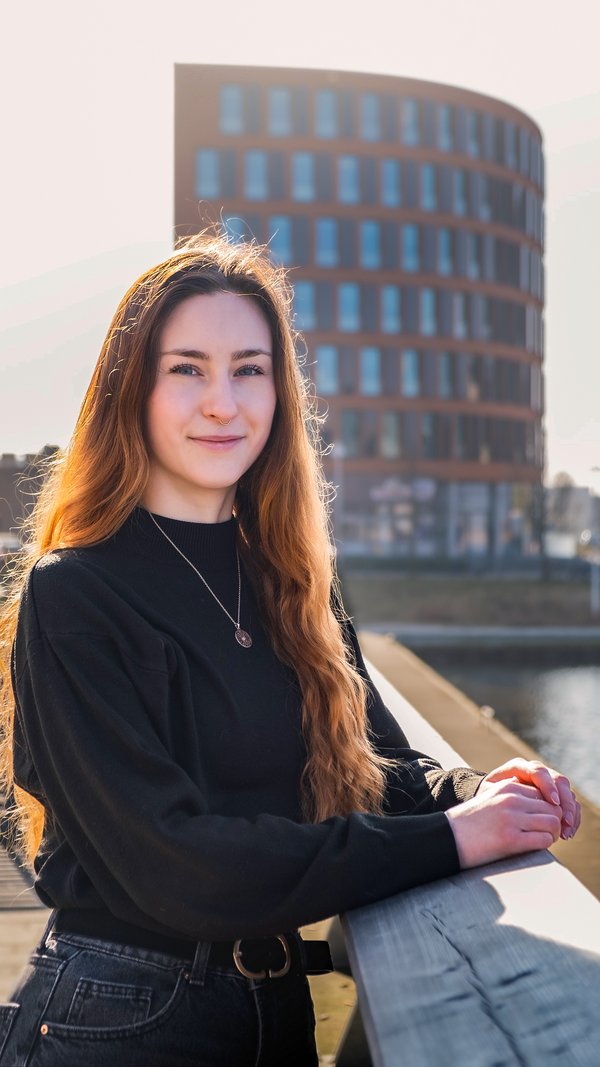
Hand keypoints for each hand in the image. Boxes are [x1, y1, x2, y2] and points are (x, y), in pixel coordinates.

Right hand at [445, 778, 562, 869]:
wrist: (446, 837)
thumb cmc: (469, 822)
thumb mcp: (490, 798)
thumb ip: (511, 794)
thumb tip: (536, 801)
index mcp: (507, 786)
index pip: (543, 793)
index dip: (547, 809)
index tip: (541, 821)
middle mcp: (511, 799)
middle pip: (551, 807)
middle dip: (554, 822)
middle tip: (547, 834)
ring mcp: (511, 818)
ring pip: (552, 822)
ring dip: (552, 834)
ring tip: (543, 841)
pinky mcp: (510, 839)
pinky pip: (543, 839)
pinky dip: (545, 845)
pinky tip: (535, 848)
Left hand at [478, 759, 580, 839]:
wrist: (489, 803)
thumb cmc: (486, 800)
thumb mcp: (488, 795)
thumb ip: (502, 794)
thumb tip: (519, 803)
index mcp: (519, 767)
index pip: (538, 771)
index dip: (548, 785)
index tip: (553, 802)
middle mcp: (536, 772)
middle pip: (558, 780)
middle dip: (565, 801)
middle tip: (565, 820)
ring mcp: (548, 783)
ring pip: (567, 792)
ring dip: (570, 812)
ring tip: (567, 831)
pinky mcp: (555, 795)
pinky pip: (570, 803)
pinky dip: (572, 817)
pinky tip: (569, 832)